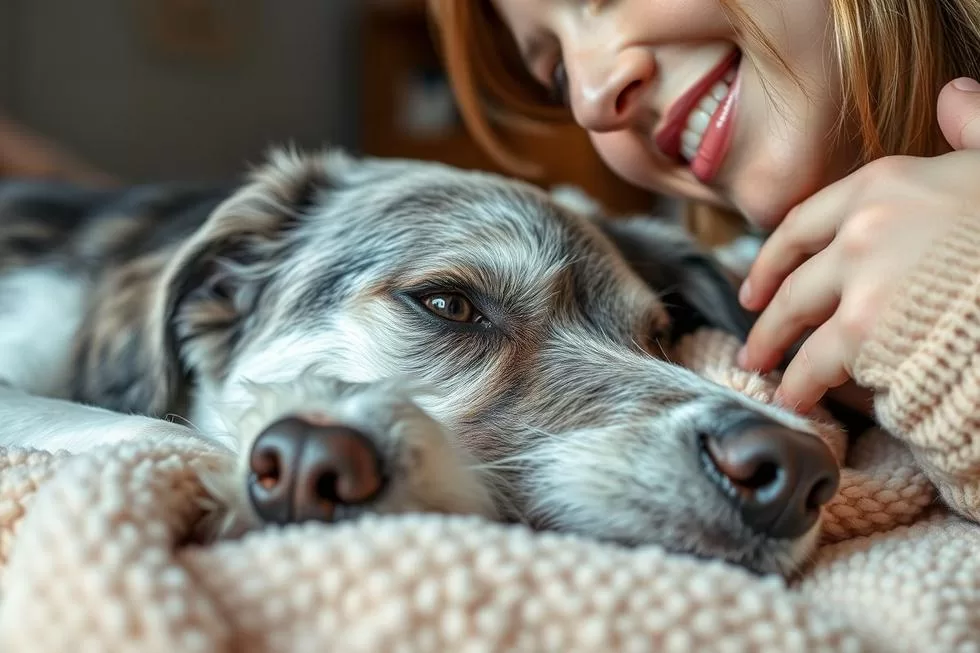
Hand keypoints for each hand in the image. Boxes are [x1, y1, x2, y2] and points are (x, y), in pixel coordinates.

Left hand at [735, 77, 979, 412]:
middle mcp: (860, 225)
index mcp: (884, 183)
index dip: (773, 257)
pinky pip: (818, 364)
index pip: (802, 222)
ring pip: (798, 321)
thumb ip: (971, 131)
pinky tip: (796, 399)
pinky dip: (803, 385)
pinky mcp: (866, 331)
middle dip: (768, 315)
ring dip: (778, 353)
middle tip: (755, 342)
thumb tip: (952, 95)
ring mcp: (860, 279)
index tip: (756, 284)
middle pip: (793, 277)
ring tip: (771, 378)